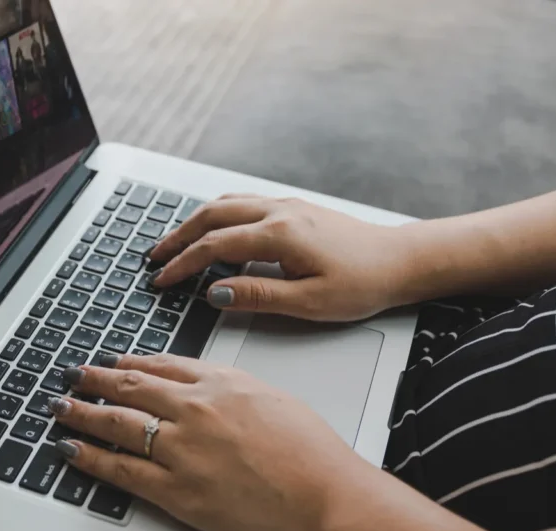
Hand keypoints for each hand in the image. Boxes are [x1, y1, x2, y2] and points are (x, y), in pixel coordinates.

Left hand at [47, 353, 368, 530]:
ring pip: (116, 423)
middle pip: (129, 386)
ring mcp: (182, 449)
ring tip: (60, 407)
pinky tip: (71, 449)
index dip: (128, 362)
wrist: (325, 499)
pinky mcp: (176, 490)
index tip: (111, 361)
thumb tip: (206, 388)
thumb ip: (231, 389)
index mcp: (220, 382)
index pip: (160, 364)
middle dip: (94, 379)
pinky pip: (121, 469)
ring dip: (81, 412)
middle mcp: (195, 408)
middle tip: (73, 375)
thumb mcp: (272, 399)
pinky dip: (90, 457)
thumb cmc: (311, 455)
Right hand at [149, 195, 413, 321]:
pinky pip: (242, 204)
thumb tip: (214, 293)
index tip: (161, 279)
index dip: (182, 264)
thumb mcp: (309, 302)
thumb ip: (257, 295)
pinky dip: (216, 215)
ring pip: (225, 204)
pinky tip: (212, 230)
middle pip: (211, 216)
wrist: (401, 261)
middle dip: (177, 237)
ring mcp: (285, 205)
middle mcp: (278, 211)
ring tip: (174, 244)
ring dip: (194, 222)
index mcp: (279, 234)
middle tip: (154, 258)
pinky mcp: (293, 208)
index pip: (214, 246)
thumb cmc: (363, 283)